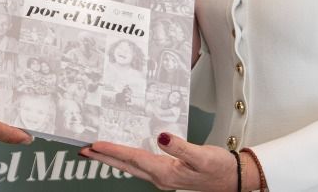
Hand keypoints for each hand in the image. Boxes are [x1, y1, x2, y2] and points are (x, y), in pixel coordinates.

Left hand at [83, 133, 249, 191]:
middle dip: (103, 158)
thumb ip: (180, 147)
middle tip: (84, 149)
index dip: (113, 151)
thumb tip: (161, 137)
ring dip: (113, 159)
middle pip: (125, 166)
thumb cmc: (219, 169)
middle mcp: (160, 177)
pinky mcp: (167, 173)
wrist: (233, 180)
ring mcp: (163, 177)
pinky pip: (141, 165)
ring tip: (96, 151)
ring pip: (131, 167)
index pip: (133, 159)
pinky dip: (127, 158)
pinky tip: (124, 153)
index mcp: (165, 173)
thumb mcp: (201, 156)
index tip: (95, 145)